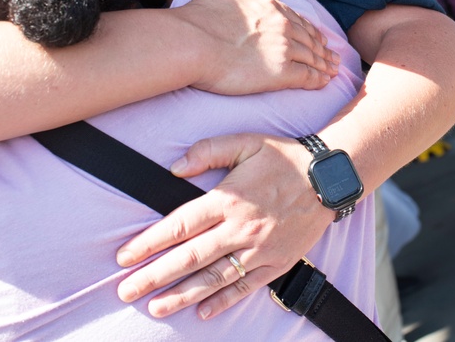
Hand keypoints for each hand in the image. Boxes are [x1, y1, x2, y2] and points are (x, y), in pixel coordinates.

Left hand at [114, 133, 331, 319]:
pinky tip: (202, 312)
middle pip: (190, 257)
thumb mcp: (246, 142)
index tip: (125, 256)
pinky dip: (224, 301)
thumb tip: (174, 167)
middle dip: (154, 276)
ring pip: (215, 277)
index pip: (180, 225)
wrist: (330, 177)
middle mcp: (241, 228)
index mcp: (229, 199)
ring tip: (155, 307)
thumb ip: (209, 150)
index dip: (150, 242)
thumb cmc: (284, 157)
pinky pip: (246, 286)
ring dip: (182, 295)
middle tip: (125, 290)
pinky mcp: (277, 262)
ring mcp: (260, 249)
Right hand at [176, 0, 338, 93]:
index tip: (317, 37)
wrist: (192, 42)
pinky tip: (324, 82)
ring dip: (325, 64)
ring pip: (313, 57)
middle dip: (323, 48)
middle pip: (310, 38)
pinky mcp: (281, 72)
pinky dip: (319, 79)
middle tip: (333, 56)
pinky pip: (308, 76)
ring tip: (333, 71)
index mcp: (269, 7)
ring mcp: (284, 48)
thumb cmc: (197, 21)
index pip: (297, 19)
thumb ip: (241, 0)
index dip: (309, 30)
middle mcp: (282, 25)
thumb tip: (242, 0)